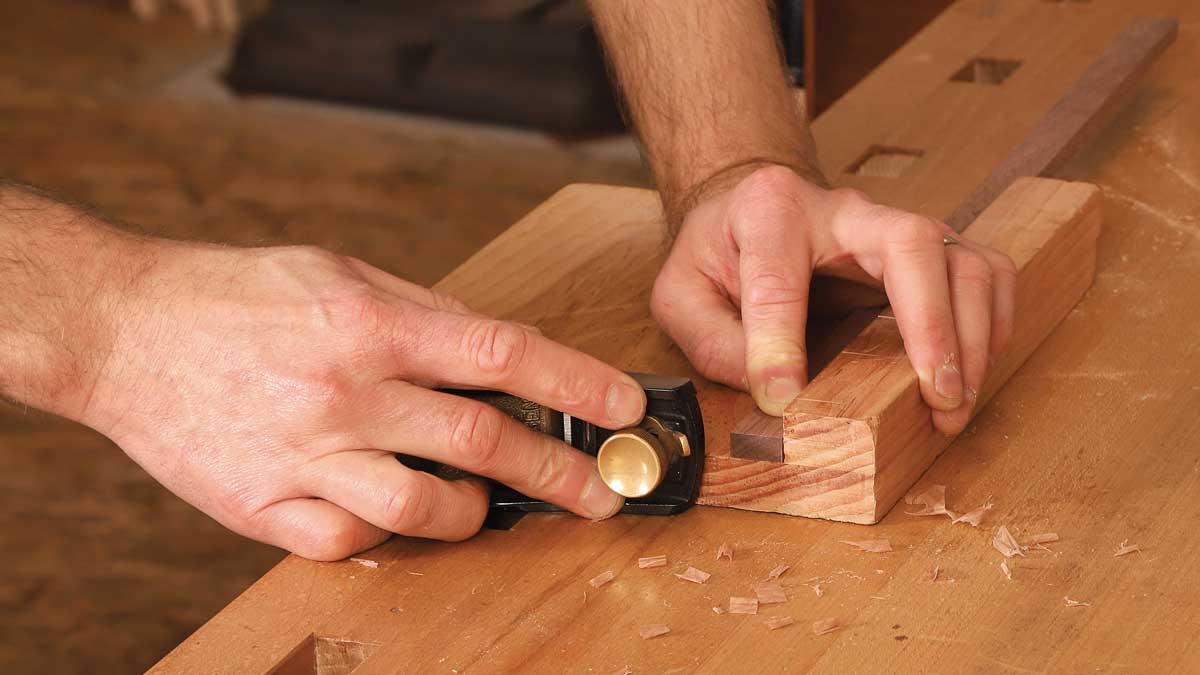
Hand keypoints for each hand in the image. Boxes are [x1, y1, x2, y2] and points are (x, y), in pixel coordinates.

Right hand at [81, 242, 644, 559]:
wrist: (124, 331)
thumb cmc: (235, 294)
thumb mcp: (339, 270)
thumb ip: (422, 308)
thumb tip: (495, 347)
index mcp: (371, 323)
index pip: (504, 353)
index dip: (577, 382)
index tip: (622, 407)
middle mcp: (346, 392)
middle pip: (483, 441)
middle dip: (559, 471)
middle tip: (599, 492)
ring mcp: (305, 456)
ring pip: (426, 508)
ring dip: (475, 512)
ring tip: (486, 504)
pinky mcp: (263, 506)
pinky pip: (352, 541)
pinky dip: (386, 532)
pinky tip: (390, 510)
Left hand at [651, 165, 1016, 433]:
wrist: (748, 209)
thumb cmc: (717, 253)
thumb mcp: (680, 293)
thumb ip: (710, 338)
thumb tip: (770, 391)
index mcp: (769, 212)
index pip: (779, 277)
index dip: (780, 342)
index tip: (784, 398)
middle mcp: (845, 209)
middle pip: (911, 243)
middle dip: (931, 324)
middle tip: (935, 395)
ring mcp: (894, 226)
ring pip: (961, 257)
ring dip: (972, 334)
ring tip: (953, 403)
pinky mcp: (927, 248)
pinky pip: (985, 271)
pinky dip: (992, 322)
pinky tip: (972, 372)